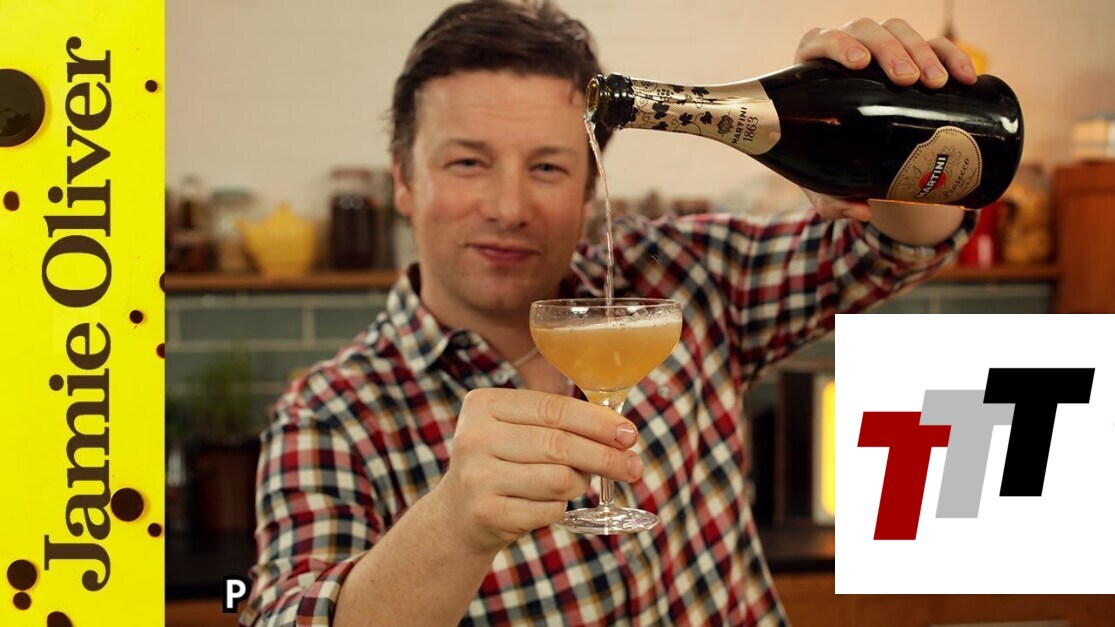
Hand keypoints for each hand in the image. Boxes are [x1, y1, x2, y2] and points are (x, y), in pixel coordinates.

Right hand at [432, 388, 642, 553]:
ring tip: (576, 484)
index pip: (553, 408)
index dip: (598, 421)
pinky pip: (548, 509)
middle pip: (559, 444)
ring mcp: (476, 476)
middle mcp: (473, 436)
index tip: (630, 434)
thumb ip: (558, 422)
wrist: (458, 515)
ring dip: (580, 484)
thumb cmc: (503, 464)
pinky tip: (547, 503)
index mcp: (483, 404)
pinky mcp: (485, 512)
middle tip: (634, 466)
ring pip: (558, 478)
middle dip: (605, 456)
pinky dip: (559, 507)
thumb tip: (621, 432)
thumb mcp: (518, 430)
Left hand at [794, 18, 977, 221]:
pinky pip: (937, 45)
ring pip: (901, 31)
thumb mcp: (824, 185)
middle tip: (907, 80)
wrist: (858, 160)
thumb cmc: (827, 165)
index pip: (821, 42)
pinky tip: (967, 77)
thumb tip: (862, 212)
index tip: (859, 63)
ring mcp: (883, 52)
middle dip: (890, 49)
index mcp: (814, 72)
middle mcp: (848, 52)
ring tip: (935, 83)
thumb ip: (833, 202)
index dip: (839, 43)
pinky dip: (953, 55)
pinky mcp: (916, 59)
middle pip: (867, 31)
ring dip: (922, 50)